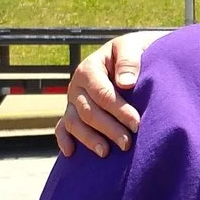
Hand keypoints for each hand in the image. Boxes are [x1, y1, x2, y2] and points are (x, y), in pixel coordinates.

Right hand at [55, 32, 161, 157]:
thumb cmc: (133, 51)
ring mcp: (72, 100)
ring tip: (105, 153)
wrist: (128, 55)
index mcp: (89, 68)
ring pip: (74, 123)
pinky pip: (62, 127)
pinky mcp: (72, 111)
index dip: (119, 110)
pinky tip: (70, 153)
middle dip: (108, 129)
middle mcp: (76, 85)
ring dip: (88, 139)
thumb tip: (125, 83)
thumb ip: (129, 60)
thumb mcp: (133, 46)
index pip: (102, 93)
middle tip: (127, 144)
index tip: (136, 123)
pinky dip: (63, 140)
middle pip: (88, 111)